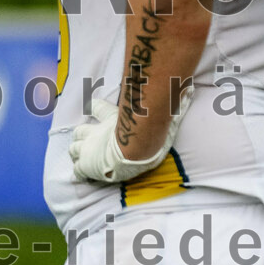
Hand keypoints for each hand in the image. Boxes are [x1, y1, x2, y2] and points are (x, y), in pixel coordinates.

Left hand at [69, 91, 191, 183]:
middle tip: (84, 140)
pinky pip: (78, 170)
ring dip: (77, 152)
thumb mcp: (161, 114)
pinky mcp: (86, 166)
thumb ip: (175, 104)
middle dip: (81, 135)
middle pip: (79, 131)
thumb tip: (190, 88)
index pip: (97, 107)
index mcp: (111, 118)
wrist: (134, 148)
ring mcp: (88, 149)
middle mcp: (96, 132)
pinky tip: (82, 176)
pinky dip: (79, 172)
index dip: (93, 106)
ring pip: (74, 148)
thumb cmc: (148, 132)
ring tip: (81, 157)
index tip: (90, 105)